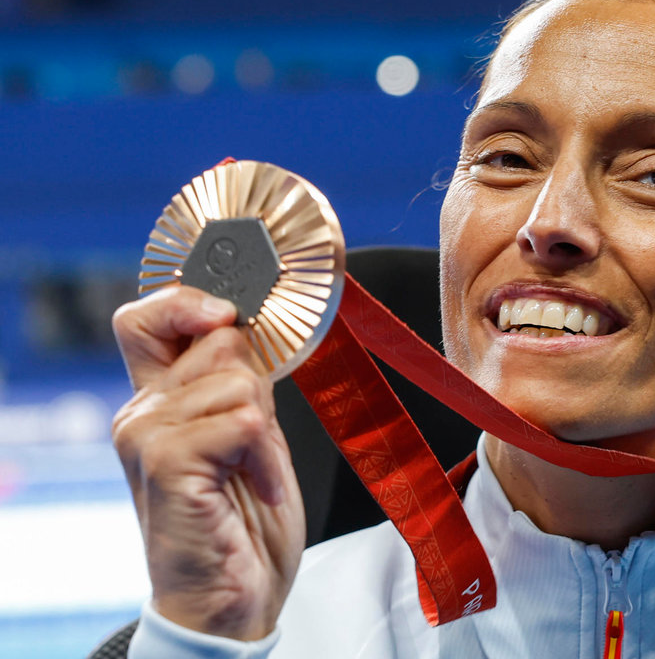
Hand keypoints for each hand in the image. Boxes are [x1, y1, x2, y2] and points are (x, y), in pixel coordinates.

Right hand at [112, 286, 304, 639]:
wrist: (233, 599)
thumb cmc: (245, 523)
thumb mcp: (252, 438)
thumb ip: (239, 384)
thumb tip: (246, 328)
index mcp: (159, 401)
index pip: (147, 317)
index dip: (188, 300)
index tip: (230, 315)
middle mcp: (142, 412)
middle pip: (218, 339)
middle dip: (259, 384)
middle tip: (255, 442)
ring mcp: (146, 436)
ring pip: (238, 379)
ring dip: (268, 433)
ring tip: (256, 474)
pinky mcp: (165, 461)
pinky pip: (244, 420)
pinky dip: (267, 456)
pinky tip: (257, 487)